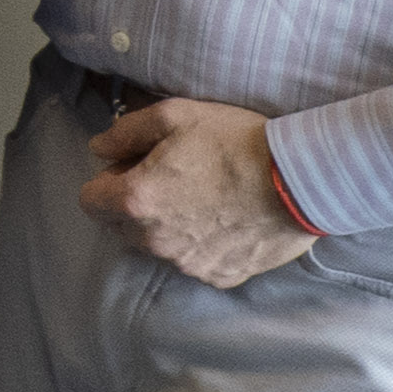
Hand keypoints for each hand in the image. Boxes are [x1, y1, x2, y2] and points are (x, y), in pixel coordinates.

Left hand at [78, 98, 314, 288]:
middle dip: (134, 204)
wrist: (301, 178)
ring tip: (203, 198)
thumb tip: (99, 149)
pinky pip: (195, 262)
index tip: (135, 167)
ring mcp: (188, 263)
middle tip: (172, 178)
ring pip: (157, 246)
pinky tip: (226, 220)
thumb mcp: (175, 116)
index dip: (109, 181)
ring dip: (166, 226)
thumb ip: (125, 132)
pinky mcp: (220, 276)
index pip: (91, 201)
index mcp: (136, 201)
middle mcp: (155, 240)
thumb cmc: (236, 141)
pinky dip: (202, 245)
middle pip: (121, 226)